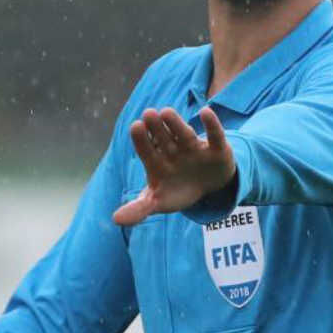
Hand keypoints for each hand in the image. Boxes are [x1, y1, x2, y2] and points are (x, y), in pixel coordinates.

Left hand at [112, 106, 234, 225]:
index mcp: (157, 161)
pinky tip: (205, 112)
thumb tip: (116, 220)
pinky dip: (212, 125)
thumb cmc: (176, 191)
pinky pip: (214, 136)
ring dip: (177, 124)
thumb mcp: (158, 202)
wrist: (209, 188)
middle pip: (163, 138)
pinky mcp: (217, 149)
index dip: (141, 140)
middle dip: (156, 128)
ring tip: (166, 112)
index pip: (146, 150)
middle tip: (148, 114)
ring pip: (185, 135)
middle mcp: (173, 150)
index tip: (136, 127)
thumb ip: (139, 209)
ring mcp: (194, 148)